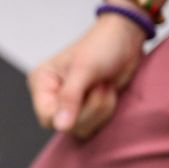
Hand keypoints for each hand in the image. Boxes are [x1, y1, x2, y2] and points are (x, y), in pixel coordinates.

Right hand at [28, 11, 145, 138]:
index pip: (46, 116)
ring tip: (104, 86)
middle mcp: (52, 96)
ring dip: (100, 110)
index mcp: (42, 83)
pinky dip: (105, 112)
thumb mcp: (83, 69)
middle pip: (65, 125)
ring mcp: (69, 104)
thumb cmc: (102, 46)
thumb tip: (60, 126)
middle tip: (99, 86)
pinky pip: (93, 126)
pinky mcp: (85, 109)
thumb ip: (69, 98)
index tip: (85, 96)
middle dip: (89, 109)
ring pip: (80, 128)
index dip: (67, 114)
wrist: (126, 39)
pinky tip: (107, 93)